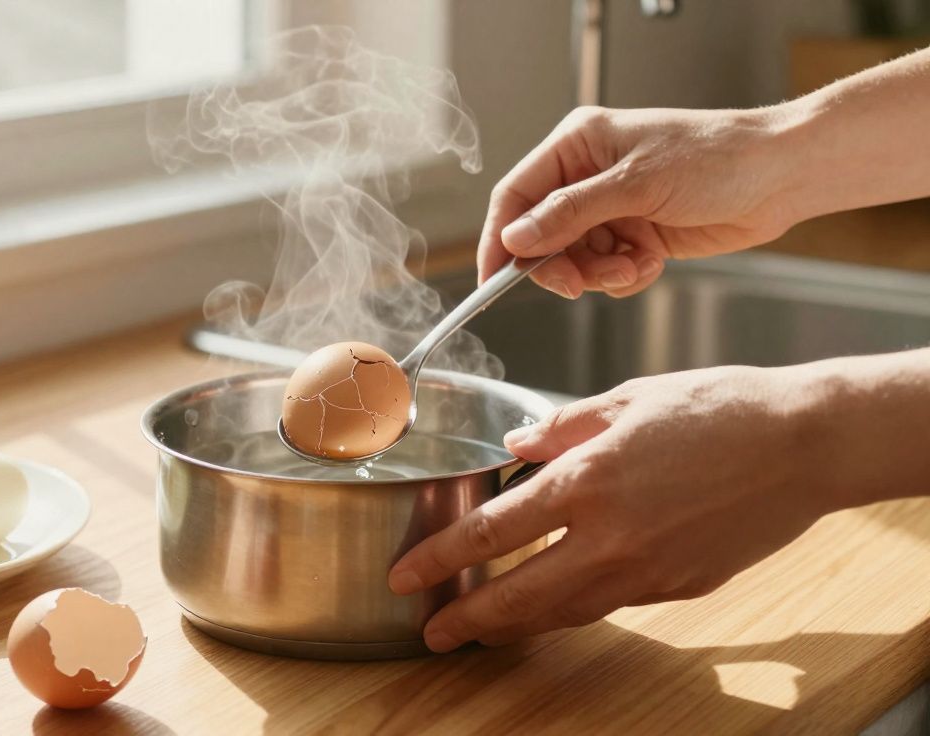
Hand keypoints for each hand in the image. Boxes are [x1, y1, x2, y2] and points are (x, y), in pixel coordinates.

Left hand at [388, 365, 844, 651]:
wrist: (804, 444)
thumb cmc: (719, 408)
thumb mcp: (627, 398)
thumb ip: (561, 427)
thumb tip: (515, 445)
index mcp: (585, 480)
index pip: (489, 534)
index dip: (438, 560)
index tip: (405, 577)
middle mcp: (609, 536)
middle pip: (518, 595)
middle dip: (466, 619)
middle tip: (431, 632)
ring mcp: (646, 570)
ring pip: (563, 611)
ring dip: (515, 625)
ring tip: (481, 631)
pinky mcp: (678, 587)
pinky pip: (611, 603)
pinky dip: (573, 609)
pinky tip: (555, 605)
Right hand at [478, 105, 798, 298]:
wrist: (782, 177)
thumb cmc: (719, 158)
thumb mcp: (636, 184)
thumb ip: (570, 213)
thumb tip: (517, 236)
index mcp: (577, 145)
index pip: (516, 196)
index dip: (501, 239)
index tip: (494, 278)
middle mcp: (587, 176)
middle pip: (541, 236)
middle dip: (560, 265)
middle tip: (579, 284)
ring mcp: (611, 207)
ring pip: (573, 260)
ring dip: (598, 274)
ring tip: (633, 265)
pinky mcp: (634, 235)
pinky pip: (605, 270)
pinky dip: (623, 276)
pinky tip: (650, 262)